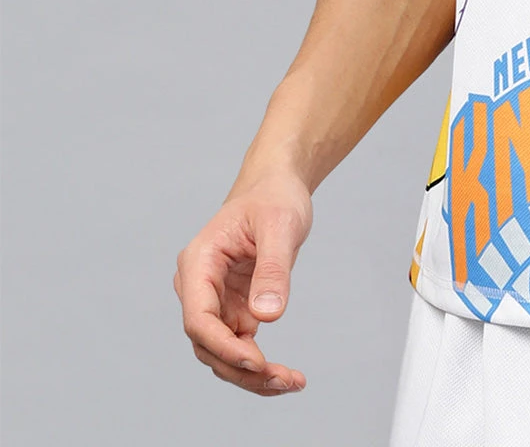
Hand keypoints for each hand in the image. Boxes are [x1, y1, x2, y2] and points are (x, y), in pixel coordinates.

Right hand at [174, 168, 313, 395]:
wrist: (277, 187)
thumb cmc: (275, 197)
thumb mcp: (280, 225)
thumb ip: (272, 269)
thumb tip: (266, 316)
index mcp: (199, 262)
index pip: (198, 318)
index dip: (223, 346)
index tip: (257, 362)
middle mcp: (198, 285)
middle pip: (207, 344)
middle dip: (242, 369)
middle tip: (285, 380)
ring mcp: (213, 300)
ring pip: (220, 353)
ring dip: (250, 375)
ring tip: (291, 382)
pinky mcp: (230, 309)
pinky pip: (237, 347)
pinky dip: (258, 365)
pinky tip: (286, 375)